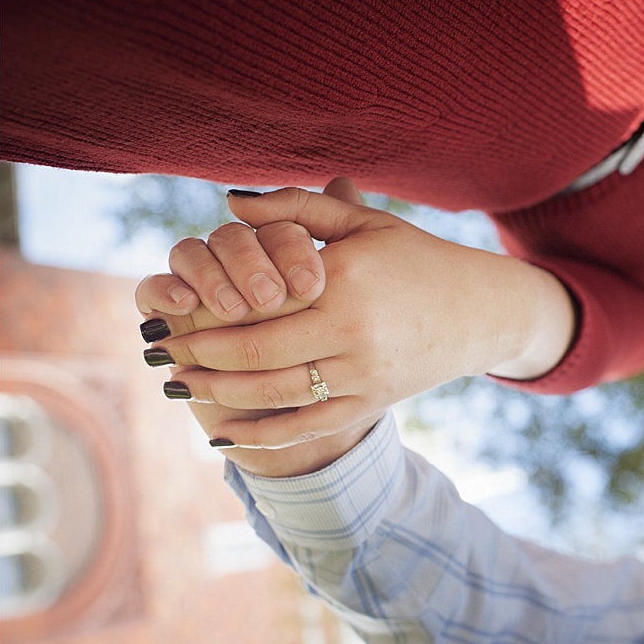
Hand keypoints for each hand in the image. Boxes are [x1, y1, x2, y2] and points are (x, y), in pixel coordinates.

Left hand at [138, 181, 575, 456]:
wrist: (481, 312)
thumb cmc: (417, 259)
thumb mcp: (365, 225)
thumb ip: (297, 210)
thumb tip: (228, 207)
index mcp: (345, 283)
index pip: (260, 308)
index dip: (206, 319)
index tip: (170, 318)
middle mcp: (354, 334)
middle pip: (259, 356)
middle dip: (202, 359)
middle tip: (162, 357)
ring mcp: (365, 376)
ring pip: (279, 397)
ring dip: (223, 396)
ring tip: (183, 388)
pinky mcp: (373, 403)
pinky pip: (310, 428)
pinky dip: (265, 437)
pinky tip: (225, 435)